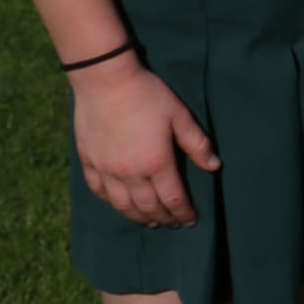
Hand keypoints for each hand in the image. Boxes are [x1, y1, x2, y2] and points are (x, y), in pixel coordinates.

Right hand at [69, 55, 220, 226]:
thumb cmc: (148, 94)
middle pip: (148, 207)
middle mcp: (130, 173)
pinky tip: (119, 203)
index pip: (173, 199)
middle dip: (163, 218)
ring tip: (149, 222)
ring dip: (138, 217)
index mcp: (156, 163)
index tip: (190, 220)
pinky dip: (111, 202)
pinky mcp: (88, 162)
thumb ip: (197, 143)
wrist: (106, 80)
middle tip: (172, 223)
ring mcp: (106, 170)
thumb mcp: (179, 115)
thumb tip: (215, 166)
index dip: (184, 213)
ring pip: (122, 205)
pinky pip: (99, 191)